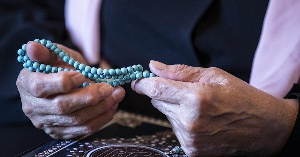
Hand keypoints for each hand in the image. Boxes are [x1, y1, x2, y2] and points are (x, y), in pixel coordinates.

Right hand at [16, 42, 124, 138]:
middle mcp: (33, 107)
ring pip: (76, 120)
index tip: (82, 74)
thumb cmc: (58, 66)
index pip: (41, 87)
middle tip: (109, 87)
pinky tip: (112, 106)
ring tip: (117, 95)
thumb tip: (32, 46)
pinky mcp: (61, 132)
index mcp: (26, 84)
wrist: (62, 83)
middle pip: (62, 106)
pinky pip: (83, 130)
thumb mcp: (55, 54)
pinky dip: (101, 118)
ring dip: (101, 108)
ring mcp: (46, 122)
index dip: (64, 81)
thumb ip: (46, 51)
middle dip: (90, 97)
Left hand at [132, 60, 297, 155]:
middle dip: (166, 94)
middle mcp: (190, 121)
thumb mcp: (214, 76)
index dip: (143, 84)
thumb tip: (154, 66)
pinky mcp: (192, 150)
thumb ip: (180, 72)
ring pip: (167, 116)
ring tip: (200, 108)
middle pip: (159, 102)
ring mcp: (190, 138)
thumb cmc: (242, 98)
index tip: (138, 81)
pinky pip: (176, 130)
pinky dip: (182, 123)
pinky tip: (201, 121)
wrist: (264, 128)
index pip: (156, 89)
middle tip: (186, 91)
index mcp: (196, 98)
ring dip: (176, 109)